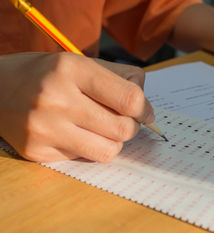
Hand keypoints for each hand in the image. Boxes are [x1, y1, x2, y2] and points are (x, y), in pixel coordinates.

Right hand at [0, 52, 153, 161]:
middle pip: (122, 129)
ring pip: (108, 151)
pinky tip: (75, 134)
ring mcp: (44, 129)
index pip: (129, 99)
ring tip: (102, 129)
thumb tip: (146, 105)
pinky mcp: (36, 151)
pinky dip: (89, 148)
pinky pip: (84, 158)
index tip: (146, 113)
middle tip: (125, 121)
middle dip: (132, 127)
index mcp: (71, 69)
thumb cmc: (44, 74)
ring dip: (113, 142)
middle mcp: (56, 99)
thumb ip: (118, 77)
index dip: (145, 109)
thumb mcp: (79, 62)